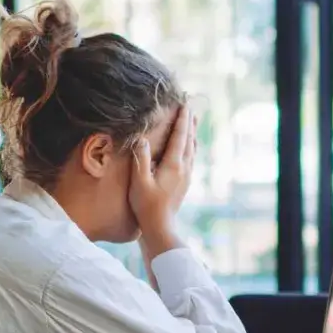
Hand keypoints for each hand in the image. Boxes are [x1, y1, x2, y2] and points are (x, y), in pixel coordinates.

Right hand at [130, 106, 196, 260]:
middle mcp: (183, 168)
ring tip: (192, 121)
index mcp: (173, 165)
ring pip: (192, 149)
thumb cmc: (146, 206)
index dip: (182, 119)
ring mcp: (186, 176)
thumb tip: (142, 138)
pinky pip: (190, 158)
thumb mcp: (139, 182)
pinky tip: (188, 147)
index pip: (179, 137)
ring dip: (191, 133)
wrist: (160, 228)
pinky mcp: (184, 183)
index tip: (184, 104)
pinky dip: (190, 146)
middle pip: (189, 140)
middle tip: (190, 106)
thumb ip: (141, 159)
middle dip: (189, 122)